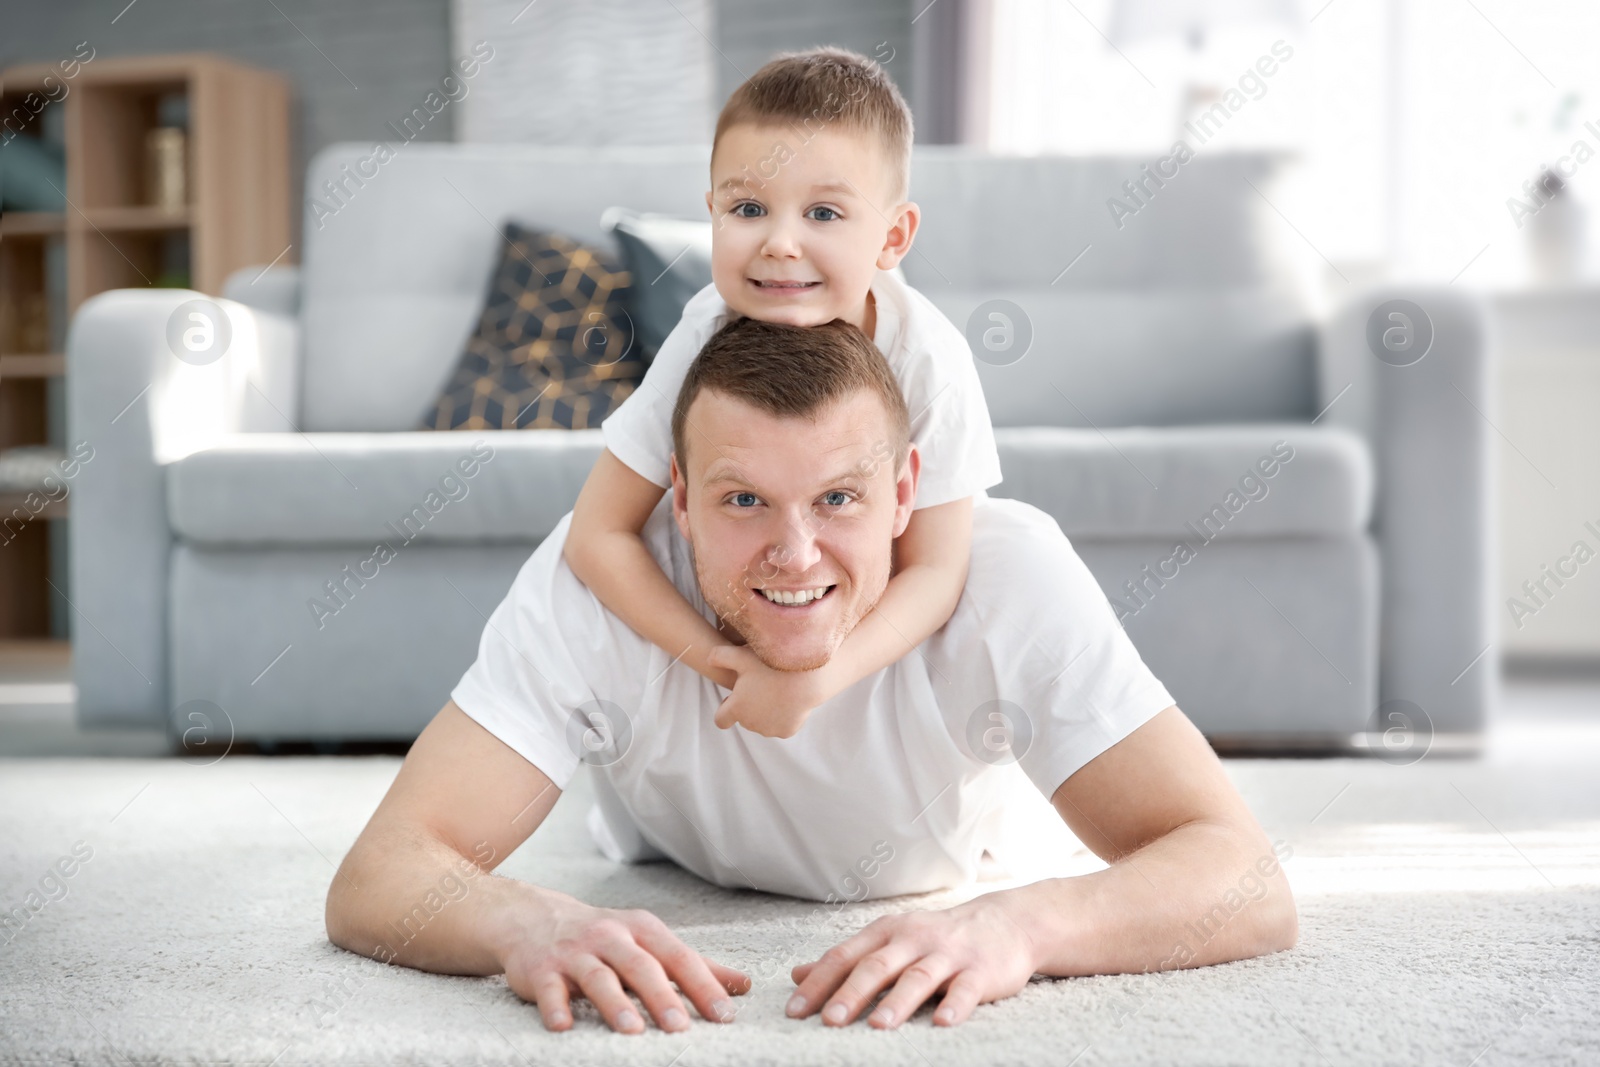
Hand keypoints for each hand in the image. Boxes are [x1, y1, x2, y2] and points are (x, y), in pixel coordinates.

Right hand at [501, 889, 750, 1033]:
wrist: (534, 918)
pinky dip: (555, 1006)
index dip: (703, 986)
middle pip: (640, 966)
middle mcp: (611, 936)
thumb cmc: (605, 937)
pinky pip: (548, 988)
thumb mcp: (649, 941)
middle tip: (680, 1027)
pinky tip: (563, 1026)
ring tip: (631, 1030)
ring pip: (598, 976)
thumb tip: (742, 984)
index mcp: (642, 930)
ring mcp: (575, 952)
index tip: (725, 1015)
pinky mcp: (541, 970)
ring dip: (614, 1003)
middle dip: (661, 996)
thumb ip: (694, 965)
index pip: (679, 957)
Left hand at [707, 644, 834, 738]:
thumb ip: (720, 656)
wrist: (806, 676)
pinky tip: (787, 700)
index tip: (733, 697)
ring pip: (762, 724)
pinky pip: (780, 726)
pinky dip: (782, 717)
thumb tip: (708, 659)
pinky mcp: (787, 731)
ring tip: (774, 691)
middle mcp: (750, 724)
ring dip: (764, 713)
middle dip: (747, 707)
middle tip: (759, 687)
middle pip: (744, 719)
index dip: (725, 709)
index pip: (721, 720)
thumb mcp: (741, 655)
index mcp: (736, 709)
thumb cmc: (771, 664)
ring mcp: (769, 729)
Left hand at [785, 895, 1038, 1027]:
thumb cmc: (937, 938)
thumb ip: (847, 959)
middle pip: (878, 966)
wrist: (1004, 923)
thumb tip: (797, 974)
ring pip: (919, 977)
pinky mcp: (981, 971)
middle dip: (852, 993)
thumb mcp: (890, 940)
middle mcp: (914, 939)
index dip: (818, 983)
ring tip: (878, 1026)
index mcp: (887, 932)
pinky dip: (954, 1006)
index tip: (794, 1011)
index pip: (845, 957)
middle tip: (829, 1020)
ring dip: (898, 1002)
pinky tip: (943, 1023)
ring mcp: (949, 954)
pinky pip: (966, 990)